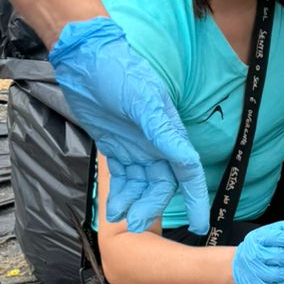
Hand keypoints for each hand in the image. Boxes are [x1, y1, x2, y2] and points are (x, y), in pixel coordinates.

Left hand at [49, 17, 210, 234]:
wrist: (85, 59)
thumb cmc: (118, 72)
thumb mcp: (142, 100)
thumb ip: (162, 131)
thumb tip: (188, 160)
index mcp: (169, 133)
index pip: (188, 173)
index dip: (195, 199)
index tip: (198, 223)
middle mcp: (158, 144)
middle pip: (163, 184)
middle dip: (152, 205)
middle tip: (137, 223)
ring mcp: (138, 147)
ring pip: (143, 185)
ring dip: (134, 203)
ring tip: (119, 217)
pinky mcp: (118, 148)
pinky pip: (124, 178)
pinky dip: (120, 194)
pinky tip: (112, 208)